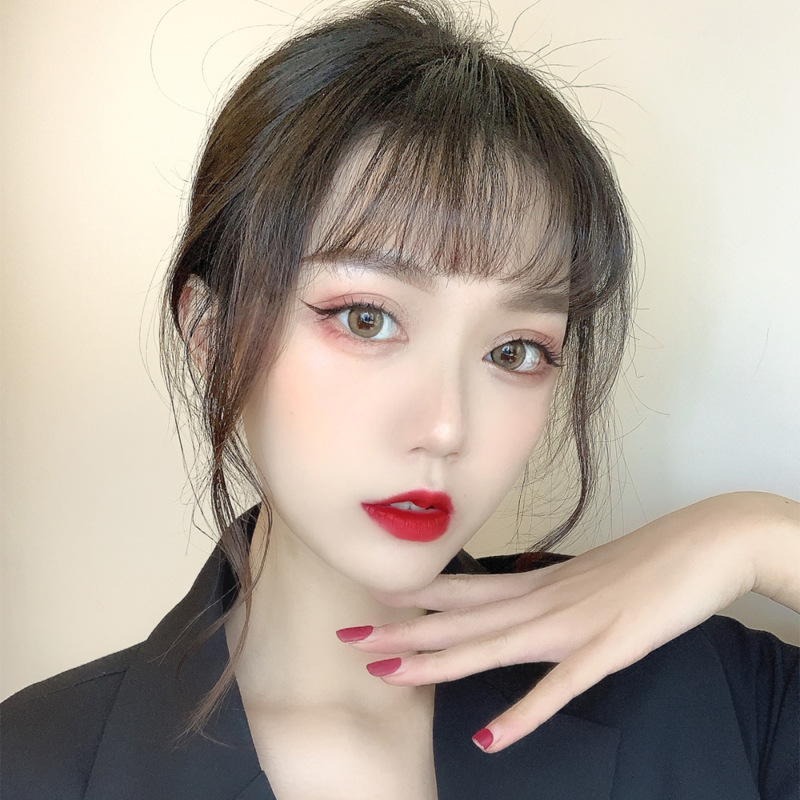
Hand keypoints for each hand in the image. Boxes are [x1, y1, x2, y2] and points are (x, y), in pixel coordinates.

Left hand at [337, 493, 793, 751]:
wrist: (703, 544)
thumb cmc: (645, 560)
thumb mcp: (584, 574)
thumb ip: (548, 589)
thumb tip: (519, 593)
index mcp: (536, 582)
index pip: (463, 590)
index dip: (416, 599)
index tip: (373, 602)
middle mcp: (540, 600)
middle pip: (460, 618)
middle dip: (402, 631)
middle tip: (349, 640)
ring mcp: (569, 625)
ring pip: (489, 646)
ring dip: (436, 663)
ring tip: (386, 676)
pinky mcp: (605, 650)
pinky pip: (557, 689)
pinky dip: (522, 714)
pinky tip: (489, 739)